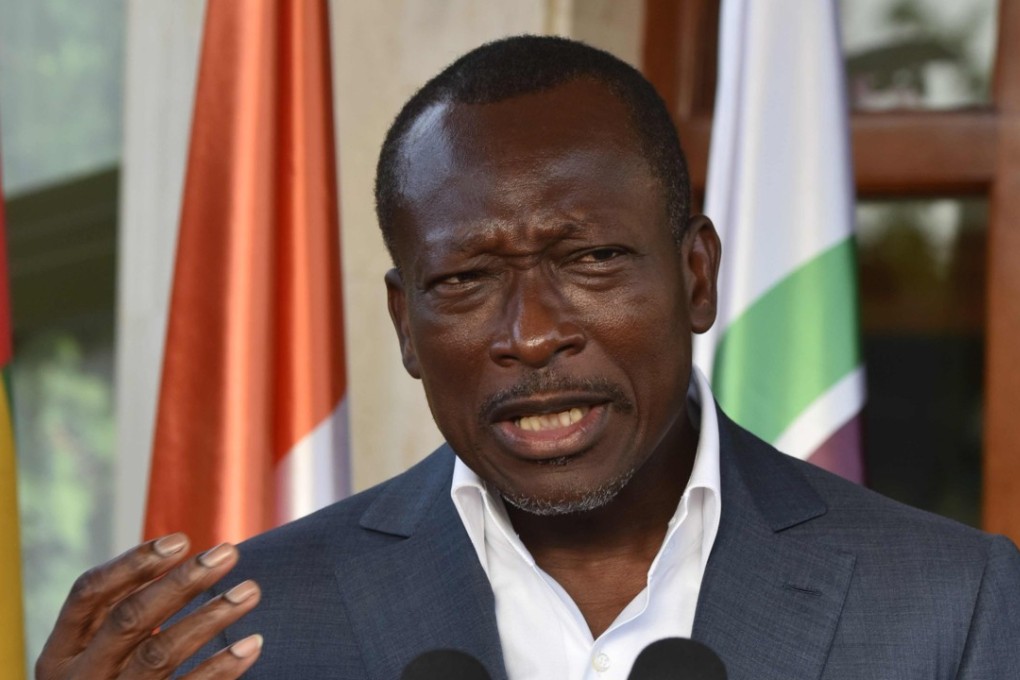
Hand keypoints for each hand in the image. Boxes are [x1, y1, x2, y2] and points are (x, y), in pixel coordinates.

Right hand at [36, 534, 261, 678]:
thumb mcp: (95, 651)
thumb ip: (122, 611)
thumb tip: (178, 552)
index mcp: (61, 651)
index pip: (89, 593)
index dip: (133, 563)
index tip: (181, 540)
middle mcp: (81, 677)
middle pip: (130, 618)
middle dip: (181, 582)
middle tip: (228, 553)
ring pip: (160, 653)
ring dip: (210, 616)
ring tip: (250, 590)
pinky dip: (222, 667)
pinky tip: (252, 643)